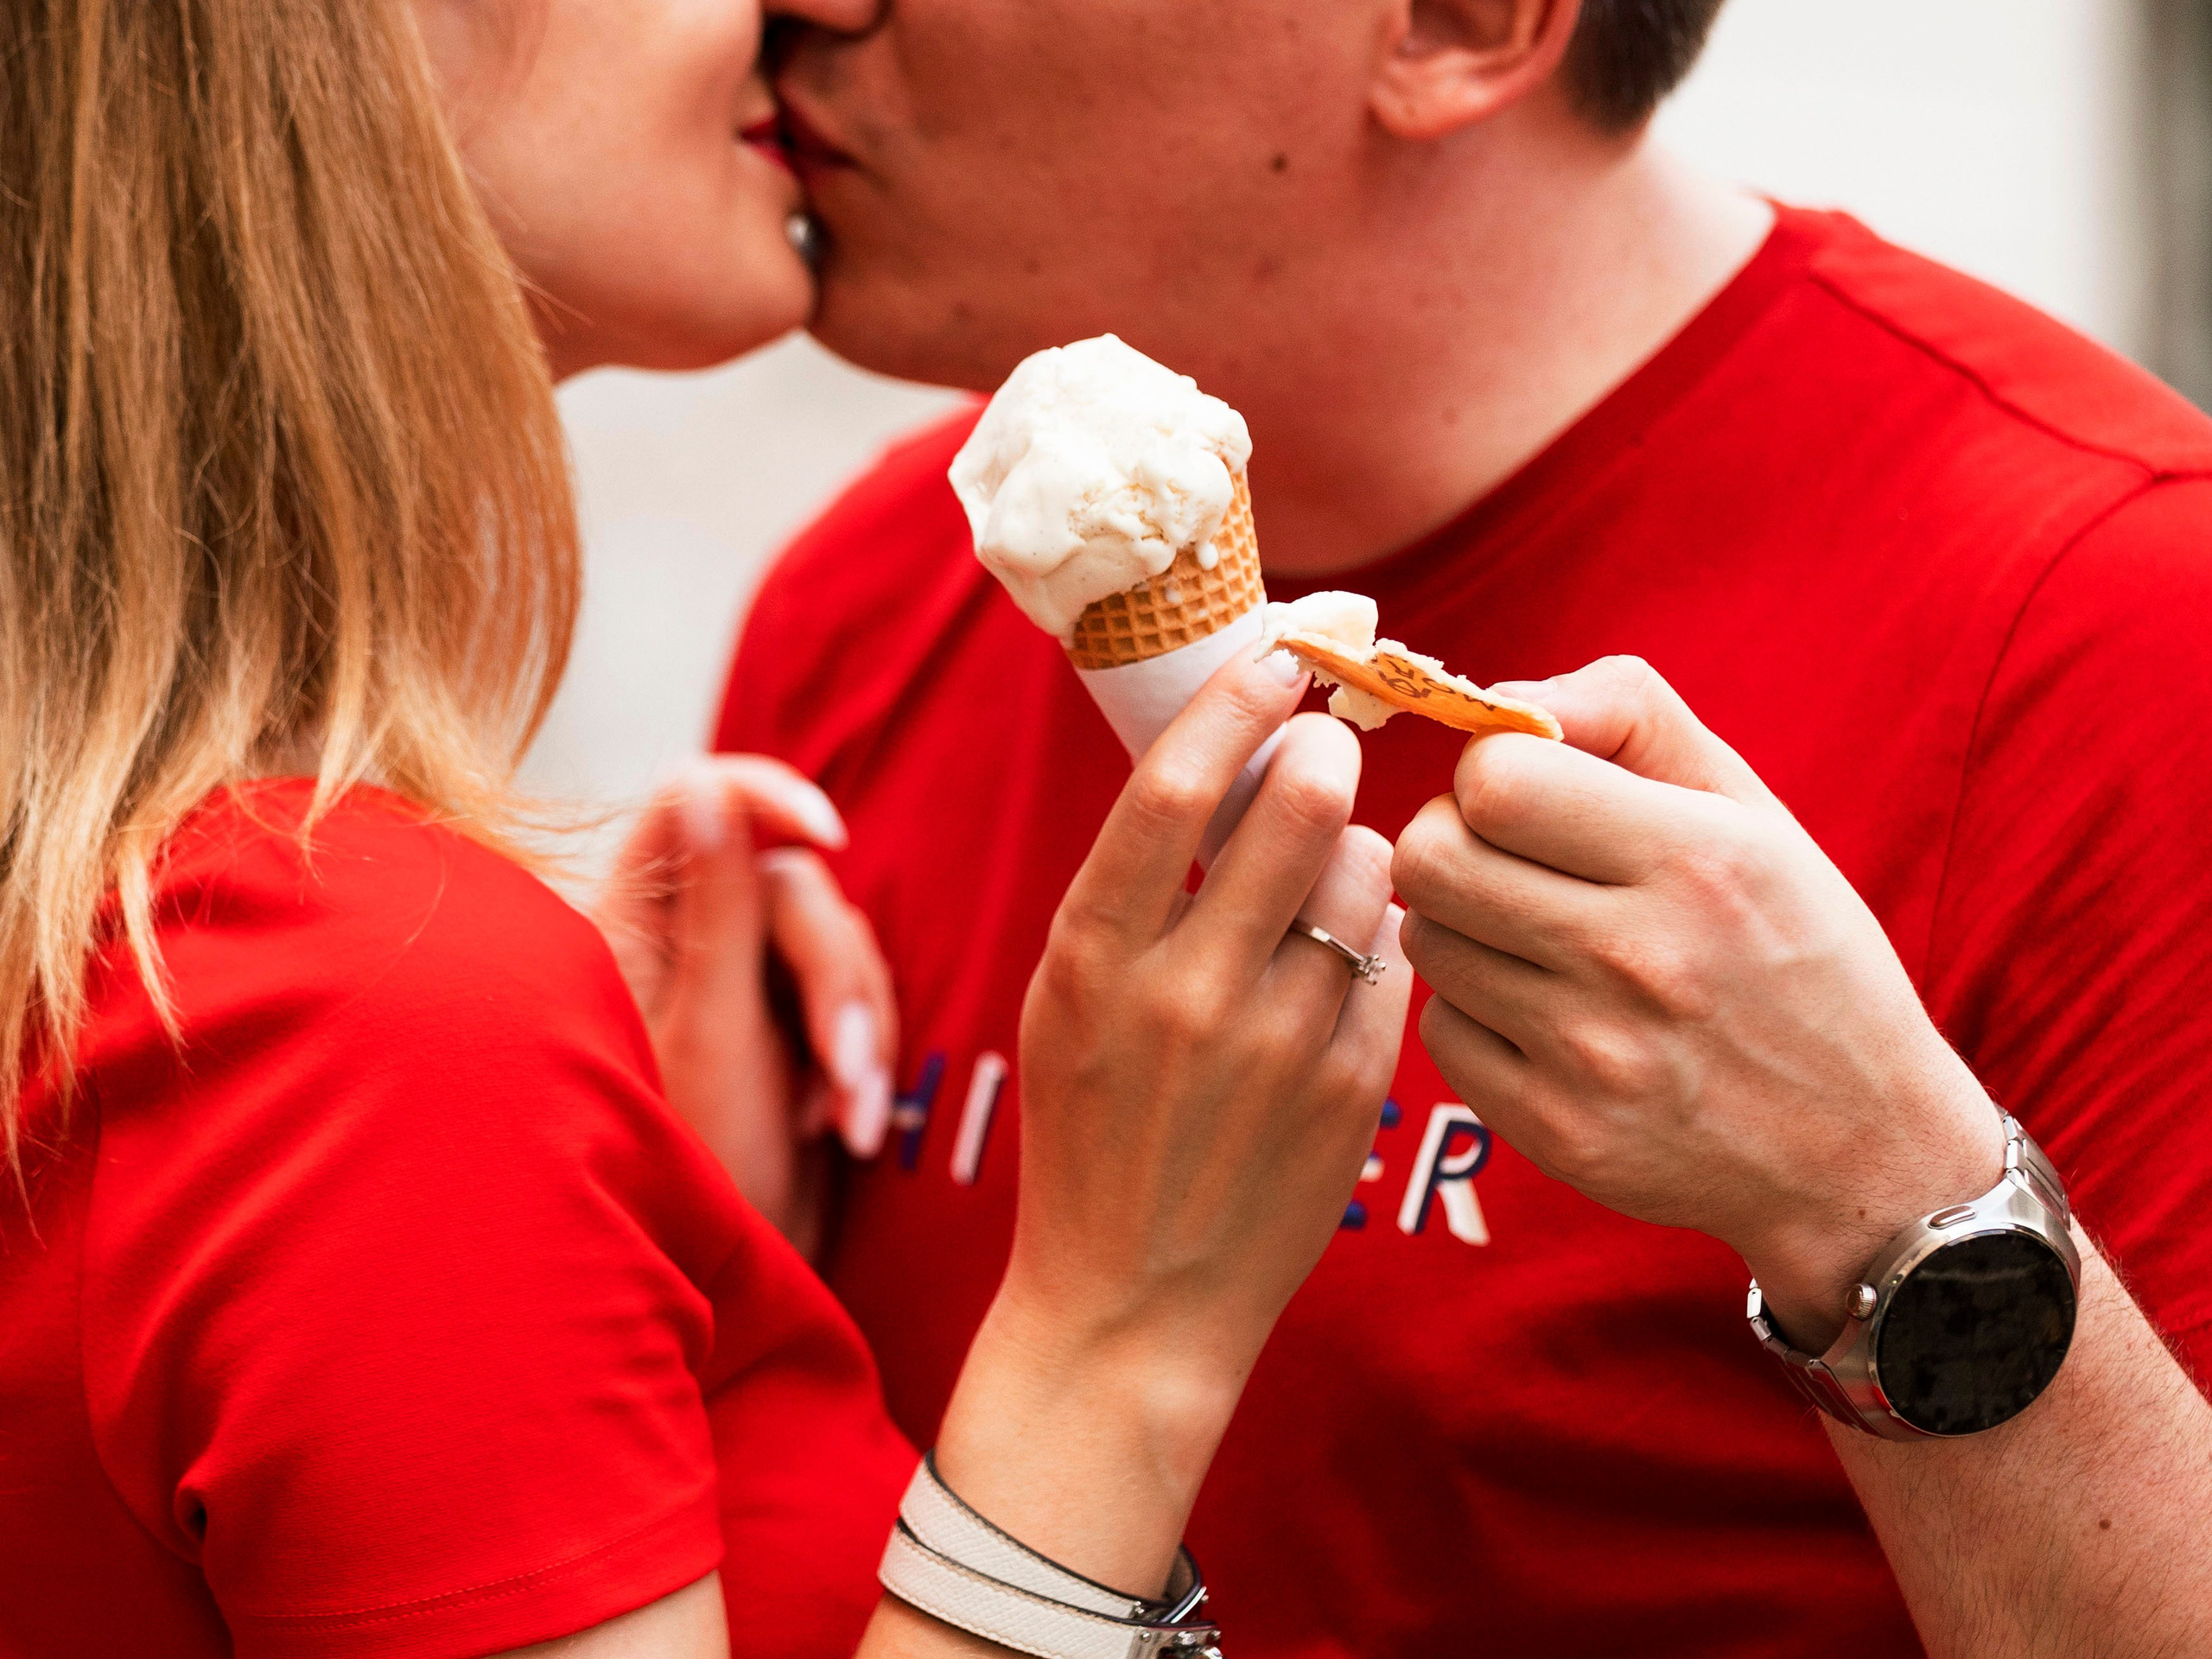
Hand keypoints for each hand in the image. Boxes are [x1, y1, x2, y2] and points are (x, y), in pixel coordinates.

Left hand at [594, 756, 898, 1254]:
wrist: (728, 1283)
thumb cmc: (695, 1170)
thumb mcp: (713, 1033)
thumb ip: (717, 905)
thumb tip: (701, 778)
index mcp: (638, 923)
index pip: (697, 797)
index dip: (767, 797)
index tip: (828, 837)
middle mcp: (689, 939)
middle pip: (793, 887)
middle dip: (837, 985)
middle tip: (848, 1084)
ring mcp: (743, 982)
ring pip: (838, 943)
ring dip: (858, 1034)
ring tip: (846, 1125)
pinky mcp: (791, 1024)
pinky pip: (856, 995)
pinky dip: (862, 1057)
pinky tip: (846, 1128)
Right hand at [934, 648, 1408, 1596]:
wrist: (1132, 1302)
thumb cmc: (1090, 1131)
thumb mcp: (1068, 1000)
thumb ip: (1133, 890)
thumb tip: (1226, 761)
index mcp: (1092, 958)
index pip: (1169, 788)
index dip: (1235, 700)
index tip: (1279, 652)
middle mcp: (1186, 994)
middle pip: (1296, 809)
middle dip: (1326, 751)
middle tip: (1331, 738)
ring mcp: (1278, 1046)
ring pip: (1365, 876)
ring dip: (1357, 845)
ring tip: (1325, 872)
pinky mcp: (1352, 1091)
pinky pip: (1394, 958)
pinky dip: (1378, 933)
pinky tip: (1341, 958)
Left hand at [1393, 656, 2002, 1351]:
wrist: (1865, 1152)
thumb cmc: (1801, 956)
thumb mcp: (1753, 812)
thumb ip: (1630, 716)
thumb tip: (1503, 698)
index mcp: (1694, 860)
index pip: (1493, 780)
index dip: (1491, 774)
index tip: (1531, 797)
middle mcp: (1637, 958)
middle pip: (1429, 857)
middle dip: (1454, 840)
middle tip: (1506, 861)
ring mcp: (1591, 1055)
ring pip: (1426, 939)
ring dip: (1464, 925)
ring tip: (1537, 940)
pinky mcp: (1556, 1130)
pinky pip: (1441, 1031)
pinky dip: (1476, 1015)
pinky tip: (1544, 1017)